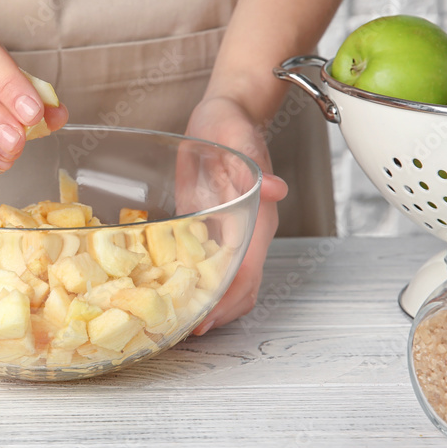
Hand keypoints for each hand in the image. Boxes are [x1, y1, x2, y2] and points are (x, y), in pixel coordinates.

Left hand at [182, 95, 287, 333]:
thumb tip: (276, 190)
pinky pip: (206, 264)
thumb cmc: (231, 125)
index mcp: (257, 218)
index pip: (248, 271)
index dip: (228, 299)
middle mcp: (246, 232)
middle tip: (184, 332)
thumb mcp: (238, 139)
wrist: (223, 115)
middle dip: (217, 313)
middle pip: (241, 287)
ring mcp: (228, 233)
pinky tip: (170, 293)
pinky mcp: (209, 228)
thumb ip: (254, 166)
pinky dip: (195, 284)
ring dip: (208, 305)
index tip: (206, 319)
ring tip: (177, 324)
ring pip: (227, 282)